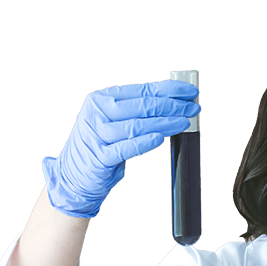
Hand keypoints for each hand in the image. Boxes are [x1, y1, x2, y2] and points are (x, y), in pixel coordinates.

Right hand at [42, 80, 199, 217]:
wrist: (73, 175)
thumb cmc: (98, 148)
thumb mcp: (113, 123)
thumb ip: (135, 113)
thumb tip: (169, 105)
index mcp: (103, 100)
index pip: (142, 91)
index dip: (169, 90)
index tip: (189, 91)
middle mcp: (98, 113)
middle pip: (143, 106)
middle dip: (173, 105)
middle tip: (192, 107)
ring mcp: (98, 135)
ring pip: (137, 125)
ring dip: (165, 123)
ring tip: (184, 122)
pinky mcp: (100, 157)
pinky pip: (125, 147)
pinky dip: (144, 142)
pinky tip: (160, 137)